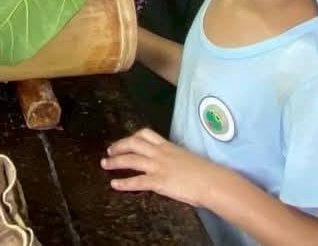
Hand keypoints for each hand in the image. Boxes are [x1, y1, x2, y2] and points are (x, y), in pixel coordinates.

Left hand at [102, 128, 218, 206]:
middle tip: (109, 150)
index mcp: (168, 146)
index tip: (127, 139)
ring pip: (131, 159)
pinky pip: (136, 181)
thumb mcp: (188, 159)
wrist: (212, 181)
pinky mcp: (158, 181)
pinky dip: (123, 183)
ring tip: (105, 164)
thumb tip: (174, 164)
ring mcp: (158, 166)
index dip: (133, 135)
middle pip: (133, 143)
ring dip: (115, 161)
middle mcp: (160, 153)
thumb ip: (177, 158)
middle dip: (119, 145)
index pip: (146, 133)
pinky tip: (114, 184)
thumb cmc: (206, 172)